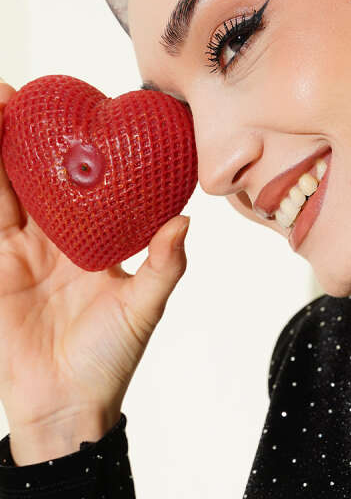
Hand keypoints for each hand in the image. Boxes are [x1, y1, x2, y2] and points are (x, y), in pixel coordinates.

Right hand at [0, 78, 190, 434]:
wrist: (66, 407)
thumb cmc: (111, 361)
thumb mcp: (143, 308)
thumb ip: (163, 266)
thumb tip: (184, 221)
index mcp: (94, 240)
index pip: (84, 183)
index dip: (76, 147)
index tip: (79, 106)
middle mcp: (55, 238)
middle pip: (36, 173)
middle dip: (27, 132)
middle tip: (23, 90)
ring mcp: (19, 249)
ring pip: (3, 185)